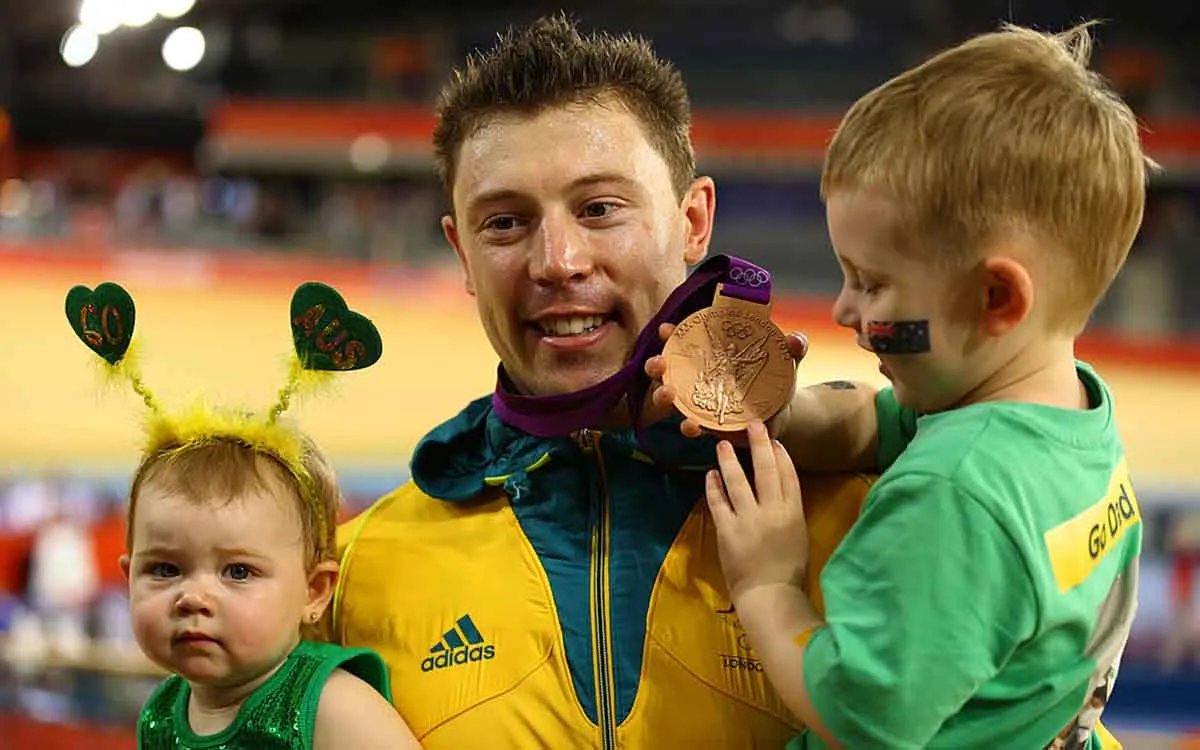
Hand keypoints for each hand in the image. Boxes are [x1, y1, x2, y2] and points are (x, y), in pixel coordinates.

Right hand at [643, 324, 808, 439]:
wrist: (781, 414)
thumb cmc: (776, 381)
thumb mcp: (785, 362)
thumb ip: (793, 349)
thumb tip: (797, 340)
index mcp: (711, 355)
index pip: (685, 341)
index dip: (671, 335)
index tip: (665, 329)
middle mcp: (697, 377)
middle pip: (667, 369)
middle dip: (656, 365)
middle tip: (659, 363)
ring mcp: (698, 402)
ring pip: (670, 398)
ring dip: (662, 395)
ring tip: (668, 393)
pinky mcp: (707, 425)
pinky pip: (691, 425)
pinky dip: (688, 426)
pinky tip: (691, 425)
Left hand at [705, 421, 808, 603]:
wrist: (770, 596)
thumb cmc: (789, 571)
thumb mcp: (799, 537)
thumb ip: (790, 513)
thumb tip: (781, 494)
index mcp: (793, 513)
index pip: (788, 476)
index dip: (781, 456)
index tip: (774, 441)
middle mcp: (771, 511)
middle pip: (765, 471)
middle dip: (759, 445)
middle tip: (752, 424)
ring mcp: (748, 520)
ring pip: (737, 482)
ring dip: (730, 461)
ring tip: (722, 445)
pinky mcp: (727, 531)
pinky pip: (718, 503)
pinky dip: (713, 487)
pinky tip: (710, 474)